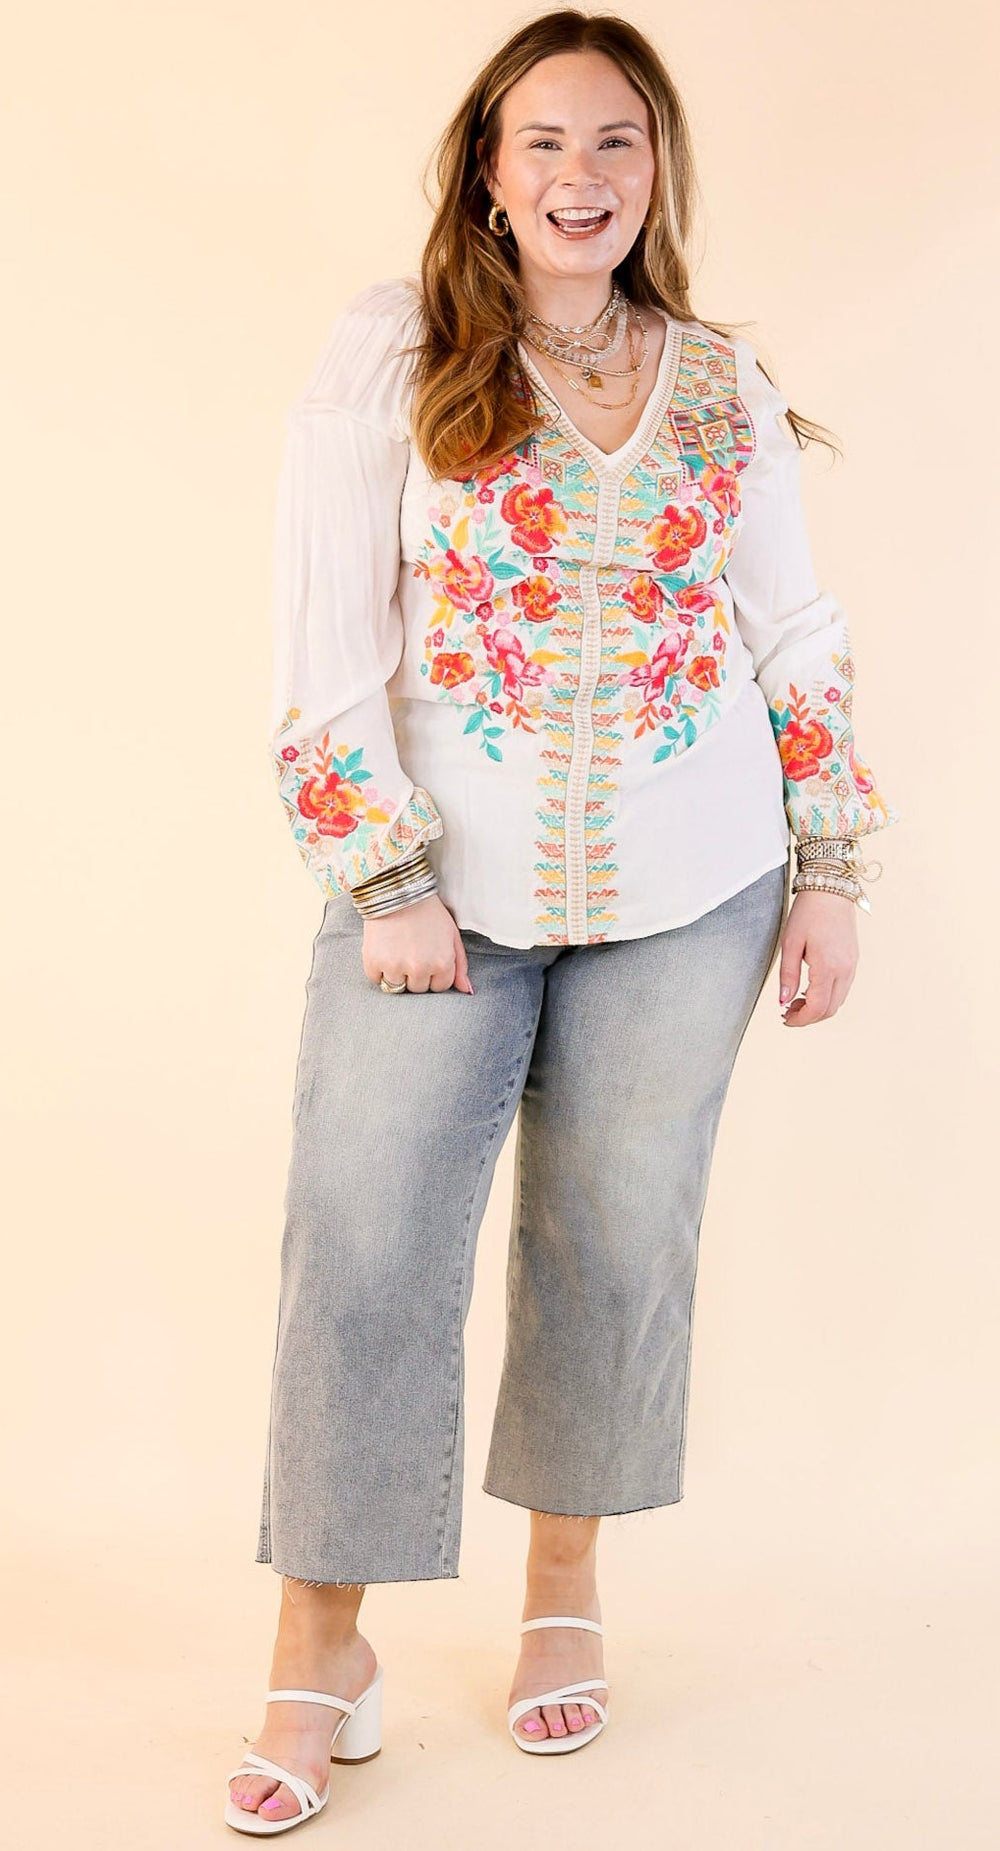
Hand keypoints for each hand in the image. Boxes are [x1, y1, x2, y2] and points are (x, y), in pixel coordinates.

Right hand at [361, 891, 473, 993]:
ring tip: (396, 950)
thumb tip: (467, 991)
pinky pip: (376, 979)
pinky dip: (377, 968)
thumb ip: (460, 965)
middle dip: (415, 974)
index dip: (433, 973)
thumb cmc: (428, 912)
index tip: (427, 957)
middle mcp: (420, 968)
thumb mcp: (451, 934)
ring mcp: (395, 966)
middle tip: (410, 951)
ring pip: (396, 987)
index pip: (439, 987)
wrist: (398, 889)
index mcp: (442, 963)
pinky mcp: (374, 961)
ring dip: (396, 973)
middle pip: (418, 989)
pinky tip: (383, 949)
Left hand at [778, 890, 858, 1026]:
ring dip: (818, 1008)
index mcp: (828, 967)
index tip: (784, 1019)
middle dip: (808, 1017)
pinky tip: (811, 989)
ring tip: (796, 1000)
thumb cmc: (808, 913)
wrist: (831, 890)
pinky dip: (827, 997)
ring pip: (838, 1001)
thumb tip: (782, 1001)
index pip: (817, 1007)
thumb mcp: (790, 943)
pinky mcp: (853, 961)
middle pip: (830, 1009)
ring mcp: (852, 966)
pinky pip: (843, 988)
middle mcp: (845, 970)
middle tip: (787, 1011)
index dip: (800, 1019)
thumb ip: (788, 975)